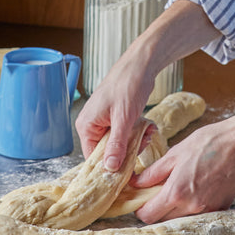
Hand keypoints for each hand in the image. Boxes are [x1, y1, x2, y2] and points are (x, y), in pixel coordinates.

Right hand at [76, 0, 219, 170]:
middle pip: (108, 152)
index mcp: (86, 126)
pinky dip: (138, 132)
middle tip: (144, 141)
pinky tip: (148, 126)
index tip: (129, 171)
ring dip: (136, 141)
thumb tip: (109, 169)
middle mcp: (92, 125)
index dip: (111, 166)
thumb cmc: (128, 86)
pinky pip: (125, 133)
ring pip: (119, 144)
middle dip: (128, 150)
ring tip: (148, 131)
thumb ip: (116, 145)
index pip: (93, 158)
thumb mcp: (124, 119)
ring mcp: (104, 121)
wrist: (141, 64)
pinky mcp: (116, 118)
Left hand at [133, 103, 234, 222]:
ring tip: (179, 187)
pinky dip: (193, 206)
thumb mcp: (175, 153)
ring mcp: (208, 210)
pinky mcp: (221, 208)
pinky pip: (199, 214)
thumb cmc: (209, 143)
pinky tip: (197, 188)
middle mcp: (192, 207)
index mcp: (176, 192)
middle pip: (163, 220)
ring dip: (175, 209)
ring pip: (181, 219)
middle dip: (157, 209)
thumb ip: (153, 172)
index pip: (148, 216)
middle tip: (158, 191)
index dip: (140, 208)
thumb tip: (135, 183)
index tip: (141, 198)